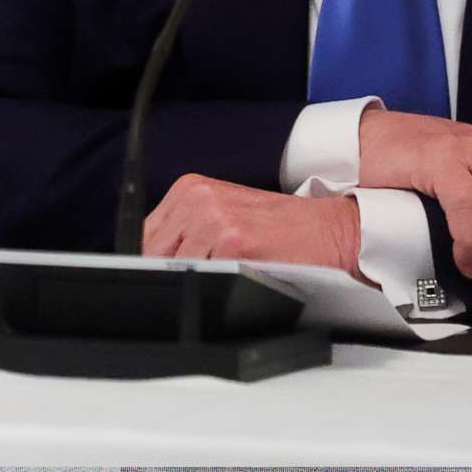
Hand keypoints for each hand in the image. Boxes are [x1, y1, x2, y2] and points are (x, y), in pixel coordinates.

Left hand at [142, 174, 363, 278]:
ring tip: (227, 273)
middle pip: (153, 250)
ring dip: (196, 280)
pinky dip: (217, 283)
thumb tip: (152, 261)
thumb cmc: (278, 227)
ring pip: (178, 267)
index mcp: (190, 188)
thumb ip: (186, 231)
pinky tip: (240, 274)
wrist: (328, 229)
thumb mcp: (223, 214)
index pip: (144, 233)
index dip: (150, 260)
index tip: (161, 275)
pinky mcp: (232, 240)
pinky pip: (205, 275)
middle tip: (196, 280)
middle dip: (168, 272)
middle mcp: (197, 197)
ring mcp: (212, 217)